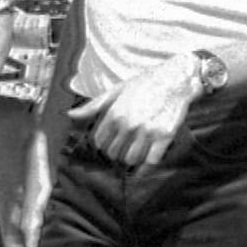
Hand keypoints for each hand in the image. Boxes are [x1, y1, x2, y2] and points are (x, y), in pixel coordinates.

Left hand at [68, 54, 202, 166]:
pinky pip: (151, 161)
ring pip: (131, 159)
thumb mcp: (117, 90)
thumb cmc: (146, 83)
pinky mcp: (165, 136)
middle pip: (113, 153)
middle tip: (126, 147)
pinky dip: (147, 167)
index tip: (113, 142)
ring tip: (137, 151)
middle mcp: (129, 124)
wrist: (176, 80)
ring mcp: (147, 131)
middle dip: (117, 152)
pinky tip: (147, 162)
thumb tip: (70, 115)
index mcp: (115, 114)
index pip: (99, 142)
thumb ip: (93, 105)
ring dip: (132, 159)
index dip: (104, 144)